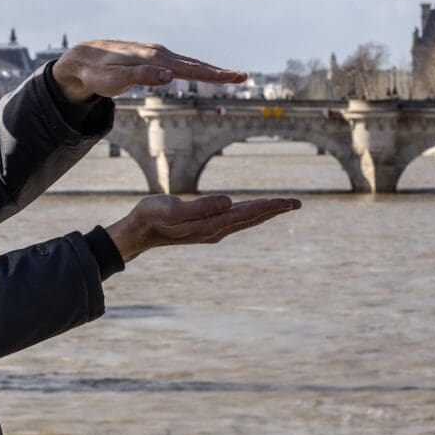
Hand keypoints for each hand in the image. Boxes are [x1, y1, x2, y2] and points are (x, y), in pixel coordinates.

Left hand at [51, 40, 247, 102]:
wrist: (83, 59)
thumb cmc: (97, 73)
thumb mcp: (115, 79)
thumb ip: (141, 77)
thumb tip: (170, 76)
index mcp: (153, 59)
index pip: (190, 69)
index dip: (213, 75)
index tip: (235, 77)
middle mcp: (158, 53)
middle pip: (194, 64)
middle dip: (219, 72)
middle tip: (243, 76)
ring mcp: (156, 54)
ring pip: (188, 63)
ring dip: (210, 70)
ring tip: (230, 76)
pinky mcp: (152, 57)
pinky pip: (179, 63)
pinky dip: (195, 68)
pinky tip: (202, 72)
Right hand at [105, 194, 300, 263]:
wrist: (138, 232)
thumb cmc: (151, 217)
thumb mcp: (172, 209)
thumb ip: (200, 207)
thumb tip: (230, 202)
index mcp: (210, 225)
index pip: (246, 214)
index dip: (268, 207)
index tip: (289, 202)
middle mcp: (215, 230)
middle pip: (251, 219)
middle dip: (274, 210)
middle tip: (297, 203)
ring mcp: (211, 230)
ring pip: (244, 220)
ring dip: (263, 212)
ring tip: (281, 205)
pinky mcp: (204, 227)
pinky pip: (234, 219)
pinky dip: (249, 213)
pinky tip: (252, 210)